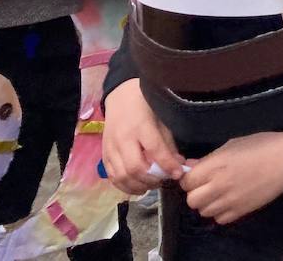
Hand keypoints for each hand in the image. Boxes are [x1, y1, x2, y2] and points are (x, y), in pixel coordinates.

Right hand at [101, 79, 185, 194]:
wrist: (120, 96)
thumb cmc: (145, 105)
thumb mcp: (161, 118)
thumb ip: (168, 143)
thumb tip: (179, 165)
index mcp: (140, 125)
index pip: (154, 150)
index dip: (167, 165)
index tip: (179, 174)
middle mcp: (122, 138)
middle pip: (135, 168)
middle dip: (152, 179)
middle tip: (164, 180)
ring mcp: (110, 148)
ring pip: (122, 176)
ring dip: (139, 186)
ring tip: (152, 184)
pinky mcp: (104, 155)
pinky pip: (112, 177)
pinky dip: (125, 186)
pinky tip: (137, 185)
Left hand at [181, 130, 282, 224]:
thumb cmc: (261, 145)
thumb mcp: (232, 144)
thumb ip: (210, 158)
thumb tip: (191, 166)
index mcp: (216, 166)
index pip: (187, 181)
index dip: (190, 178)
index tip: (198, 174)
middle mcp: (219, 185)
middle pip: (192, 200)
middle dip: (196, 192)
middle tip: (207, 185)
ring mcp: (230, 201)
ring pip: (203, 212)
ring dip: (207, 203)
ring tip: (218, 193)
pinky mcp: (241, 211)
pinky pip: (220, 219)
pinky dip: (220, 212)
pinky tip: (228, 201)